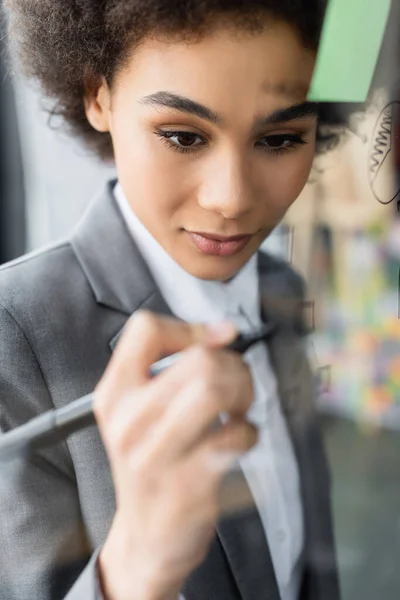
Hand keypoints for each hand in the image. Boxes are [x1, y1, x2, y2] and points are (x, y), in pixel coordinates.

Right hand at [94, 311, 255, 599]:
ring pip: (216, 390)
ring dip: (243, 394)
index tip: (214, 343)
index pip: (145, 330)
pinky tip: (237, 440)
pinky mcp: (187, 483)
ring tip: (237, 409)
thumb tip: (223, 331)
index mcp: (114, 394)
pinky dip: (249, 433)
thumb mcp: (138, 412)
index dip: (190, 329)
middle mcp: (128, 421)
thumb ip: (170, 367)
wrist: (146, 537)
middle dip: (234, 367)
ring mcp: (155, 455)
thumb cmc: (151, 463)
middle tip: (237, 385)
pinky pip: (236, 435)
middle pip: (199, 359)